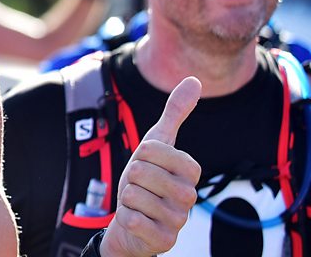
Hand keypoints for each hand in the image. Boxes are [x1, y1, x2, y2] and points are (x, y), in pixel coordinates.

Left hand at [101, 77, 201, 255]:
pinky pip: (131, 219)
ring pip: (133, 194)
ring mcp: (178, 220)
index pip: (151, 148)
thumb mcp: (157, 143)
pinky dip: (126, 217)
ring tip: (139, 203)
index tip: (146, 163)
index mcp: (190, 170)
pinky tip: (136, 220)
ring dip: (127, 198)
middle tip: (139, 186)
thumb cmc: (146, 179)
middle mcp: (190, 196)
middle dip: (130, 177)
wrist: (133, 222)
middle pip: (139, 171)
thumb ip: (175, 113)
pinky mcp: (164, 241)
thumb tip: (195, 80)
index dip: (140, 154)